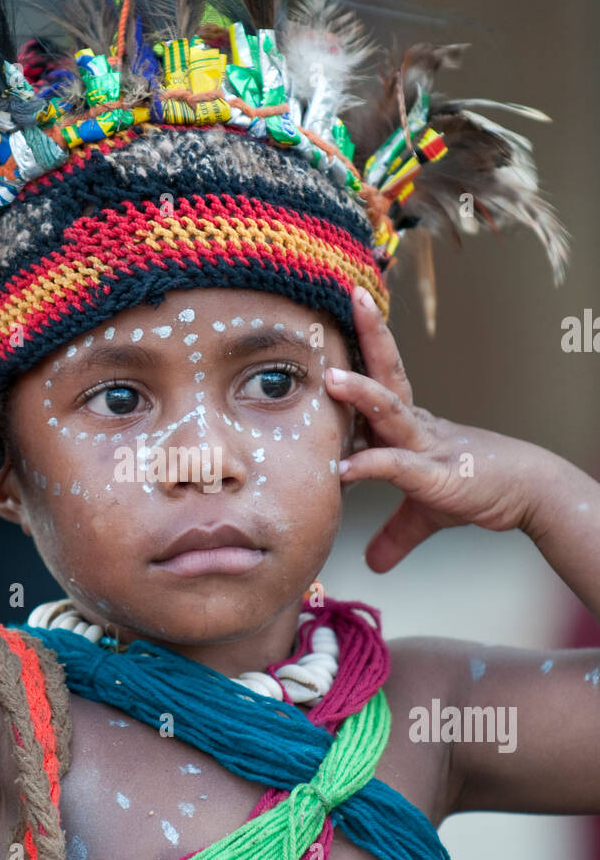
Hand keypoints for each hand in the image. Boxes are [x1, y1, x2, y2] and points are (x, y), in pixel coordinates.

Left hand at [326, 286, 551, 571]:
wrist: (529, 495)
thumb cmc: (476, 491)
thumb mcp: (425, 514)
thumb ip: (394, 533)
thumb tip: (372, 563)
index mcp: (408, 424)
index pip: (379, 379)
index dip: (357, 350)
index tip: (331, 318)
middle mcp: (416, 425)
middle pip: (386, 373)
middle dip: (368, 335)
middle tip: (350, 296)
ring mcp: (427, 447)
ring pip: (390, 412)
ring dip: (360, 394)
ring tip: (330, 377)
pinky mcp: (437, 477)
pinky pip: (399, 467)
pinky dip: (371, 466)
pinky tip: (342, 471)